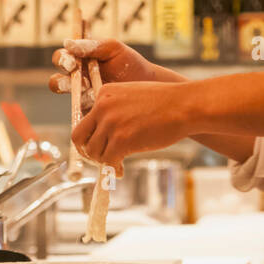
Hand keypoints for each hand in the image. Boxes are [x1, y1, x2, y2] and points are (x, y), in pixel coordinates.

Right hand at [49, 37, 154, 110]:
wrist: (148, 86)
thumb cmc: (130, 64)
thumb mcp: (113, 49)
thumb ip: (92, 46)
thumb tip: (68, 43)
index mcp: (79, 60)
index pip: (61, 58)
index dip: (62, 61)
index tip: (73, 63)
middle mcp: (76, 79)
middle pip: (57, 81)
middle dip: (61, 82)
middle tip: (78, 81)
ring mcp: (82, 97)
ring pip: (68, 102)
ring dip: (73, 97)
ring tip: (89, 93)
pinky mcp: (89, 113)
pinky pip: (79, 116)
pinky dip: (83, 113)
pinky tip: (96, 108)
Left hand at [71, 80, 189, 171]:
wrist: (184, 106)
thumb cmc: (166, 102)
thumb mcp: (132, 95)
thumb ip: (116, 108)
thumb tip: (106, 132)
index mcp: (104, 93)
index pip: (86, 119)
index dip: (92, 135)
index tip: (102, 144)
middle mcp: (102, 107)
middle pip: (79, 136)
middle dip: (88, 150)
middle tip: (99, 158)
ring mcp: (111, 123)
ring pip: (93, 151)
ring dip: (102, 161)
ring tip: (115, 164)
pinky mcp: (121, 140)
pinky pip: (107, 161)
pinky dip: (112, 169)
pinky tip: (120, 170)